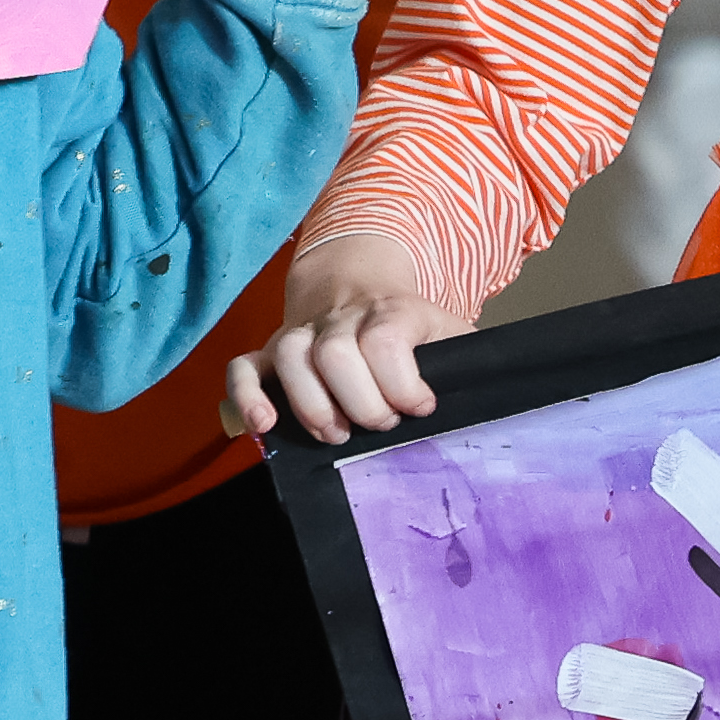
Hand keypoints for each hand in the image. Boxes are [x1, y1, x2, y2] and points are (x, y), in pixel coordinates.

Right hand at [231, 222, 475, 442]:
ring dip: (311, 406)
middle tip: (380, 424)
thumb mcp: (449, 332)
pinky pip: (242, 367)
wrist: (360, 285)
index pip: (386, 341)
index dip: (403, 383)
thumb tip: (477, 399)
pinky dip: (246, 397)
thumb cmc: (412, 328)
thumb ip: (464, 359)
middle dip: (360, 402)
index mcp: (392, 311)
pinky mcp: (269, 352)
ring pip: (290, 359)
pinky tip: (263, 425)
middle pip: (335, 355)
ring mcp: (300, 333)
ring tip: (336, 434)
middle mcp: (340, 318)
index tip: (420, 406)